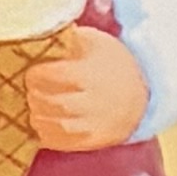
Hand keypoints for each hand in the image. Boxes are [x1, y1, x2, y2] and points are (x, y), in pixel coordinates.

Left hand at [23, 26, 143, 149]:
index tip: (33, 71)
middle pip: (50, 103)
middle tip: (32, 89)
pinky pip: (61, 143)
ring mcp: (95, 125)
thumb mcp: (94, 41)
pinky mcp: (94, 141)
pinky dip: (46, 134)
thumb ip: (67, 38)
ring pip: (54, 126)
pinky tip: (45, 122)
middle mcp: (94, 103)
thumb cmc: (112, 63)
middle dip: (35, 95)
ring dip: (38, 116)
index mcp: (91, 74)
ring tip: (37, 106)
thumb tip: (37, 32)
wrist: (143, 94)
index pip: (51, 76)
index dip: (36, 75)